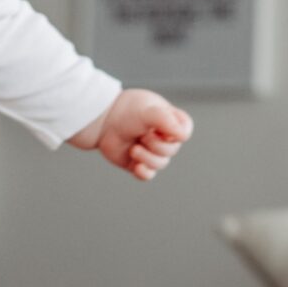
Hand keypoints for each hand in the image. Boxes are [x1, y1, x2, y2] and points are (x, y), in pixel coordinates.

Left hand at [71, 87, 192, 180]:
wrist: (102, 122)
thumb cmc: (126, 111)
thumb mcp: (148, 111)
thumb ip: (166, 120)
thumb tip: (182, 136)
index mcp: (169, 120)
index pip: (185, 131)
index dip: (177, 134)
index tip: (161, 128)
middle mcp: (162, 136)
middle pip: (172, 150)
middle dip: (156, 145)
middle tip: (142, 135)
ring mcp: (151, 151)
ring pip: (160, 164)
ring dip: (147, 158)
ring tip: (133, 148)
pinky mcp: (138, 162)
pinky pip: (148, 175)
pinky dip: (143, 172)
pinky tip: (136, 166)